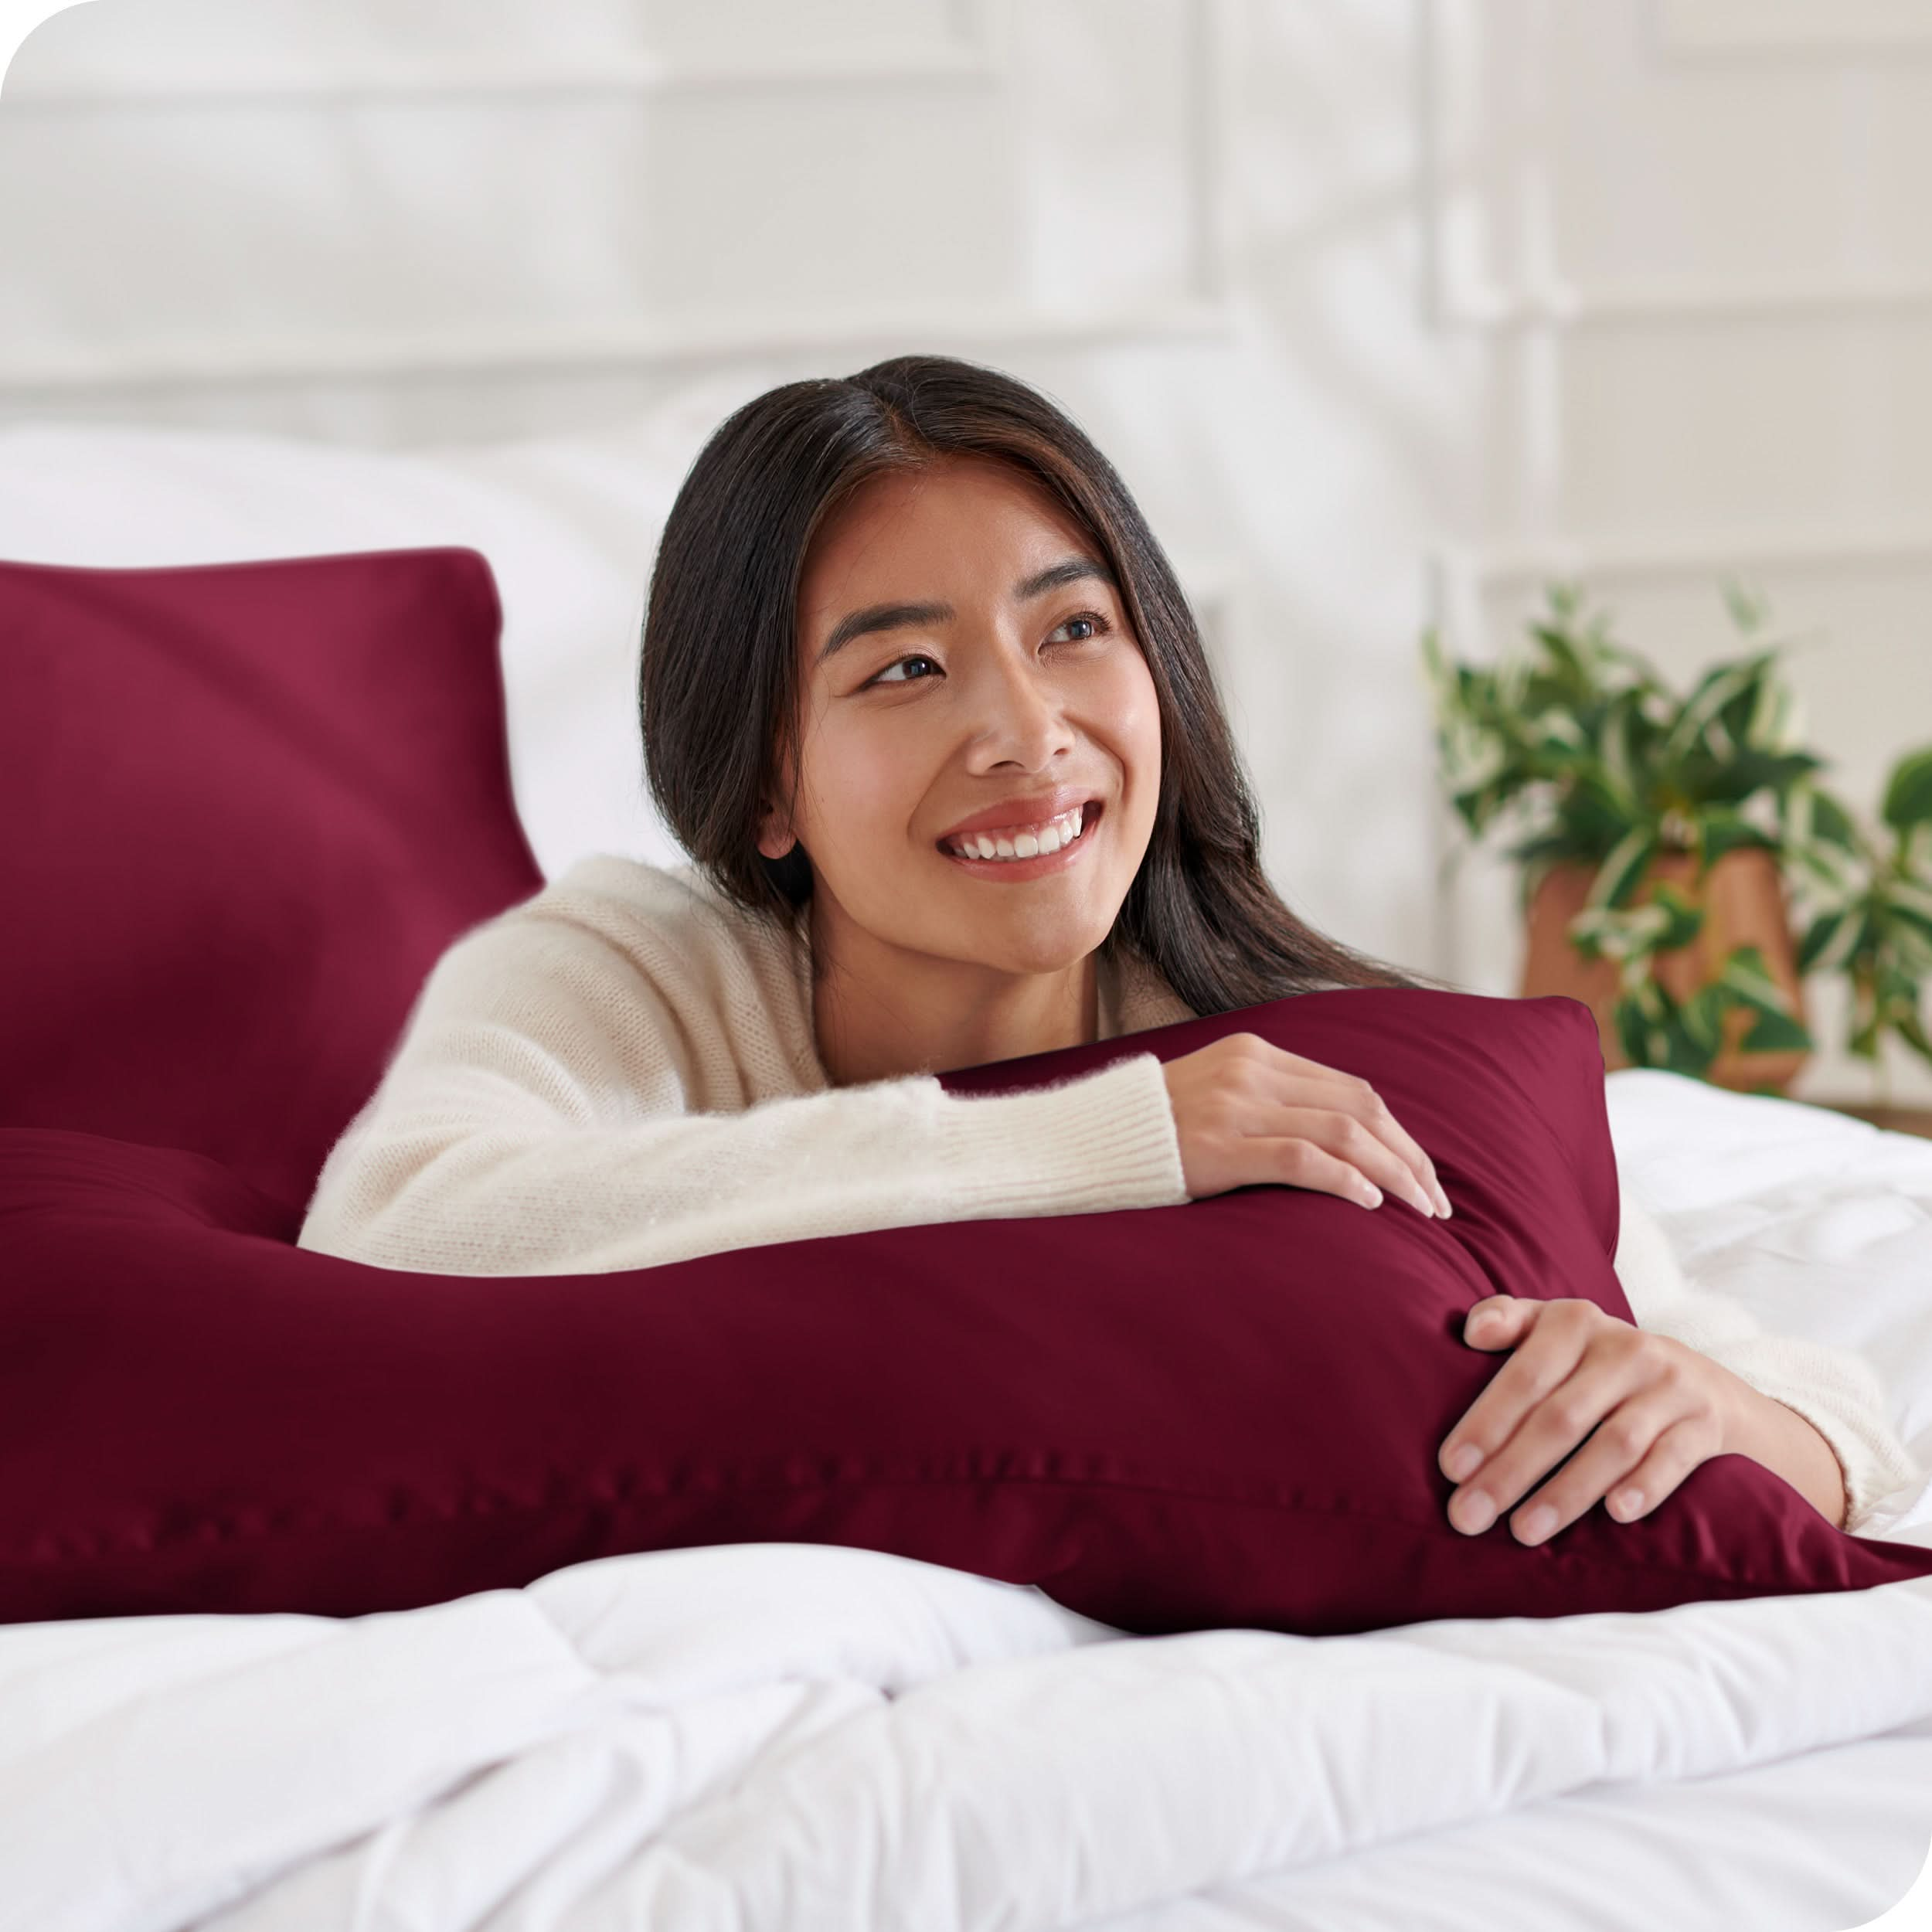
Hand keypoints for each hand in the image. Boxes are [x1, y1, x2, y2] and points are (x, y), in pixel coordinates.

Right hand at [1160, 1032, 1451, 1217]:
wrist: (1086, 1140)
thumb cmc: (1156, 1132)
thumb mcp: (1218, 1097)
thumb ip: (1271, 1103)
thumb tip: (1339, 1138)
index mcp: (1256, 1054)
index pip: (1352, 1089)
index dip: (1398, 1133)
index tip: (1423, 1172)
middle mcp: (1251, 1072)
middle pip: (1359, 1109)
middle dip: (1409, 1156)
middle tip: (1437, 1202)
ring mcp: (1234, 1107)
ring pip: (1342, 1132)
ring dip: (1393, 1173)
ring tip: (1420, 1210)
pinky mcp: (1219, 1147)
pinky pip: (1301, 1159)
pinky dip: (1345, 1180)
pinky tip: (1370, 1204)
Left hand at [1437, 1295, 1754, 1544]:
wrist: (1701, 1381)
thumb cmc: (1598, 1360)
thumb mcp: (1556, 1328)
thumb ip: (1509, 1320)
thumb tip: (1472, 1331)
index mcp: (1576, 1322)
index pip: (1524, 1376)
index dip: (1486, 1422)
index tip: (1450, 1468)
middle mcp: (1625, 1349)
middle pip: (1562, 1417)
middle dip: (1510, 1470)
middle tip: (1469, 1516)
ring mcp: (1669, 1387)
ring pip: (1614, 1444)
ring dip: (1566, 1491)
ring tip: (1522, 1531)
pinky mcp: (1703, 1424)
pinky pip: (1673, 1458)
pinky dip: (1644, 1486)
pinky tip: (1615, 1514)